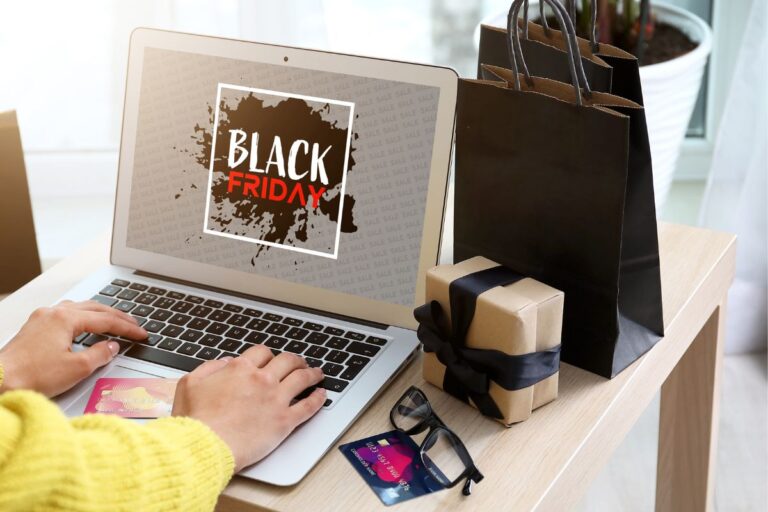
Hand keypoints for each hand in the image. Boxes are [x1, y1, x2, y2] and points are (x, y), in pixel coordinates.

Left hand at [0, 300, 146, 396]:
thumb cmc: (31, 375)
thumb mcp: (77, 367)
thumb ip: (100, 354)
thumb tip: (111, 347)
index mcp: (65, 318)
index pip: (106, 320)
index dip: (127, 328)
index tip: (141, 334)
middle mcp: (52, 313)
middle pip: (93, 308)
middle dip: (116, 316)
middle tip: (133, 324)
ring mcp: (40, 319)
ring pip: (77, 309)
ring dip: (98, 314)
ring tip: (112, 321)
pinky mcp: (33, 329)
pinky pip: (64, 316)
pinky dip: (81, 319)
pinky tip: (83, 327)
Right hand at [172, 345, 325, 470]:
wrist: (204, 446)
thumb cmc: (195, 421)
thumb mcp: (190, 384)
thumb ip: (209, 368)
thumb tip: (225, 363)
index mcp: (240, 369)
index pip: (262, 352)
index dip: (268, 355)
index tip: (270, 359)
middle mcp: (261, 380)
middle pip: (287, 361)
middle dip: (295, 360)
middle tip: (299, 363)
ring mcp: (275, 399)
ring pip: (302, 378)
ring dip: (312, 373)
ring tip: (317, 373)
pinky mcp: (284, 421)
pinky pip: (308, 406)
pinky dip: (318, 398)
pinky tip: (321, 395)